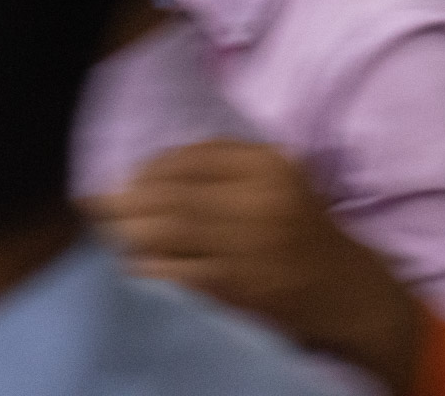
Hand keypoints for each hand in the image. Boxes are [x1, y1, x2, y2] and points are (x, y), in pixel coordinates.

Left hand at [91, 140, 419, 393]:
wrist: (341, 287)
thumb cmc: (296, 226)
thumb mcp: (275, 179)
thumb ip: (222, 166)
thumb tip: (142, 171)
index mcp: (270, 164)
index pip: (191, 156)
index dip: (150, 168)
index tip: (131, 182)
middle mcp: (259, 199)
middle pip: (170, 193)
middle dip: (127, 201)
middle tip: (103, 209)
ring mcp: (247, 246)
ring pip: (164, 231)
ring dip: (129, 234)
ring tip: (116, 235)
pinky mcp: (234, 287)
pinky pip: (170, 274)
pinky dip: (144, 270)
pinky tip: (138, 268)